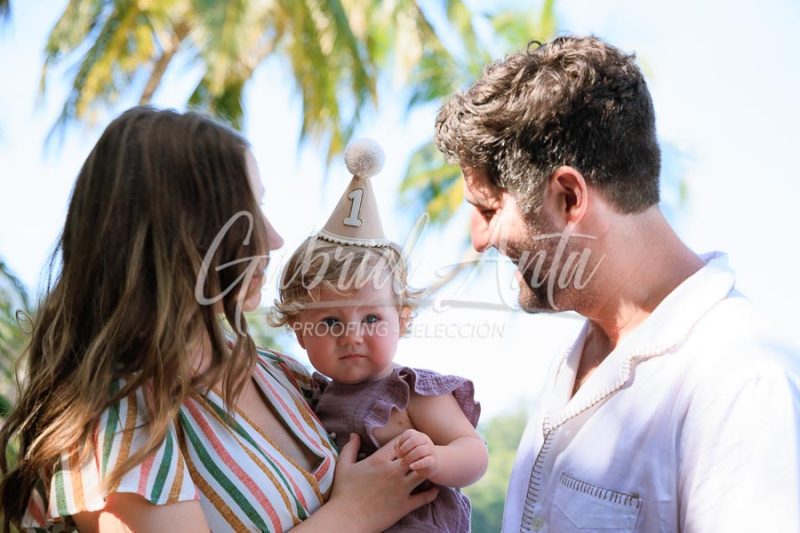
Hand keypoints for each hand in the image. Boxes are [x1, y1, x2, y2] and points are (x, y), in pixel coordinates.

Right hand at [324, 433, 438, 531]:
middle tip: (419, 456)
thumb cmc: (343, 493)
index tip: (405, 446)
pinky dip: (431, 493)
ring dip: (426, 470)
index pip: (400, 442)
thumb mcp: (343, 466)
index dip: (404, 442)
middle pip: (415, 455)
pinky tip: (433, 490)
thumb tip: (354, 434)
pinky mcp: (405, 505)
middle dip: (418, 453)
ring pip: (423, 473)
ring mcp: (401, 489)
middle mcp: (393, 472)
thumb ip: (350, 448)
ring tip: (427, 471)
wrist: (346, 519)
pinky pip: (425, 497)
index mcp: (379, 460)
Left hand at [395, 429, 437, 478]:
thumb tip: (396, 447)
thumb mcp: (408, 449)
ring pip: (419, 451)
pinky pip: (426, 461)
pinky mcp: (433, 461)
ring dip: (408, 458)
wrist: (433, 464)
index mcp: (419, 436)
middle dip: (404, 448)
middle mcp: (426, 441)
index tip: (397, 450)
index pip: (409, 433)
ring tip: (402, 464)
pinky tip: (411, 467)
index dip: (401, 440)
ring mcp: (430, 450)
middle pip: (414, 440)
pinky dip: (417, 464)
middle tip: (398, 456)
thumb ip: (400, 446)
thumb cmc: (416, 455)